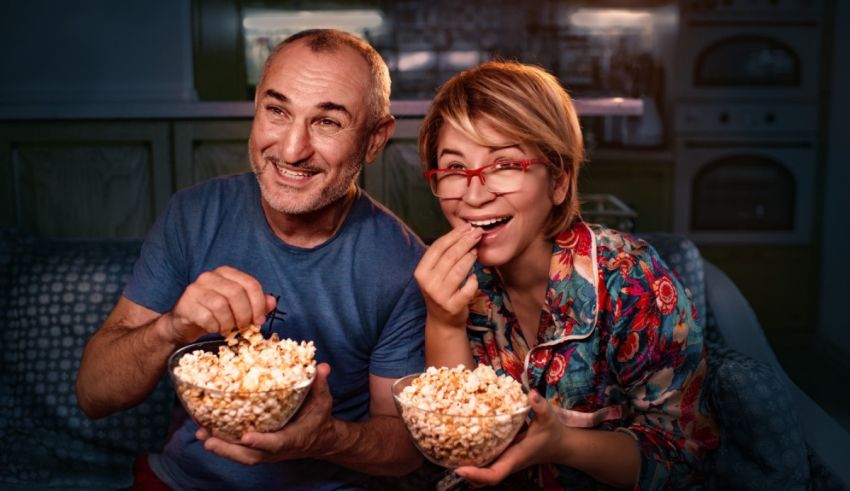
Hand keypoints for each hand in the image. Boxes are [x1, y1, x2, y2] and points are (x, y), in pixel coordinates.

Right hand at [164, 266, 275, 343]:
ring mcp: (196, 289)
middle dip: (245, 314)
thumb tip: (272, 302)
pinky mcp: (186, 304)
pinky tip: (214, 328)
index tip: (260, 320)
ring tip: (228, 328)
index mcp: (226, 272)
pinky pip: (207, 317)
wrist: (185, 323)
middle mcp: (210, 276)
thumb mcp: (238, 307)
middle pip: (236, 293)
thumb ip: (256, 303)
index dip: (259, 304)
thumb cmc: (215, 313)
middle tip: (244, 327)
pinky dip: (215, 327)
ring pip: (221, 305)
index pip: (250, 284)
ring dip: (229, 323)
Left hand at [196, 363, 338, 464]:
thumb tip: (322, 367)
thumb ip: (320, 385)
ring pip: (241, 455)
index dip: (261, 441)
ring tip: (201, 434)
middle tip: (208, 439)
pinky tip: (205, 432)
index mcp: (294, 438)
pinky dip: (222, 444)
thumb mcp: (323, 401)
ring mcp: (267, 452)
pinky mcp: (259, 449)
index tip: (246, 436)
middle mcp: (277, 449)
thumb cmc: (319, 418)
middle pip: (250, 455)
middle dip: (228, 449)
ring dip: (220, 447)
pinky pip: (238, 450)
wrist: (320, 439)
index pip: (277, 443)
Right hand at [414, 224, 482, 328]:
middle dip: (466, 242)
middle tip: (477, 233)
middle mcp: (428, 283)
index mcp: (421, 272)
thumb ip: (443, 255)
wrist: (442, 321)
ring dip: (470, 257)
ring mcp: (440, 296)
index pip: (438, 248)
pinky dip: (473, 280)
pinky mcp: (453, 306)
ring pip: (459, 270)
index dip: (453, 235)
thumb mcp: (434, 273)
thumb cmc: (441, 290)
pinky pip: (468, 288)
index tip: (467, 227)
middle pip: (450, 256)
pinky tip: (474, 276)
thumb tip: (463, 231)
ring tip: (476, 250)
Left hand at [454, 390, 567, 486]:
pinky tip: (462, 443)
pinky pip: (486, 461)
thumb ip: (540, 407)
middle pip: (483, 479)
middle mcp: (507, 462)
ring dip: (467, 467)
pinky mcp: (504, 454)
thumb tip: (531, 394)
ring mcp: (505, 460)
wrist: (561, 444)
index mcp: (515, 457)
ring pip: (483, 471)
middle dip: (466, 474)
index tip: (460, 469)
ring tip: (447, 453)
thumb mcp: (549, 418)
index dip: (476, 475)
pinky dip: (474, 457)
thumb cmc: (554, 433)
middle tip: (445, 460)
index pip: (494, 475)